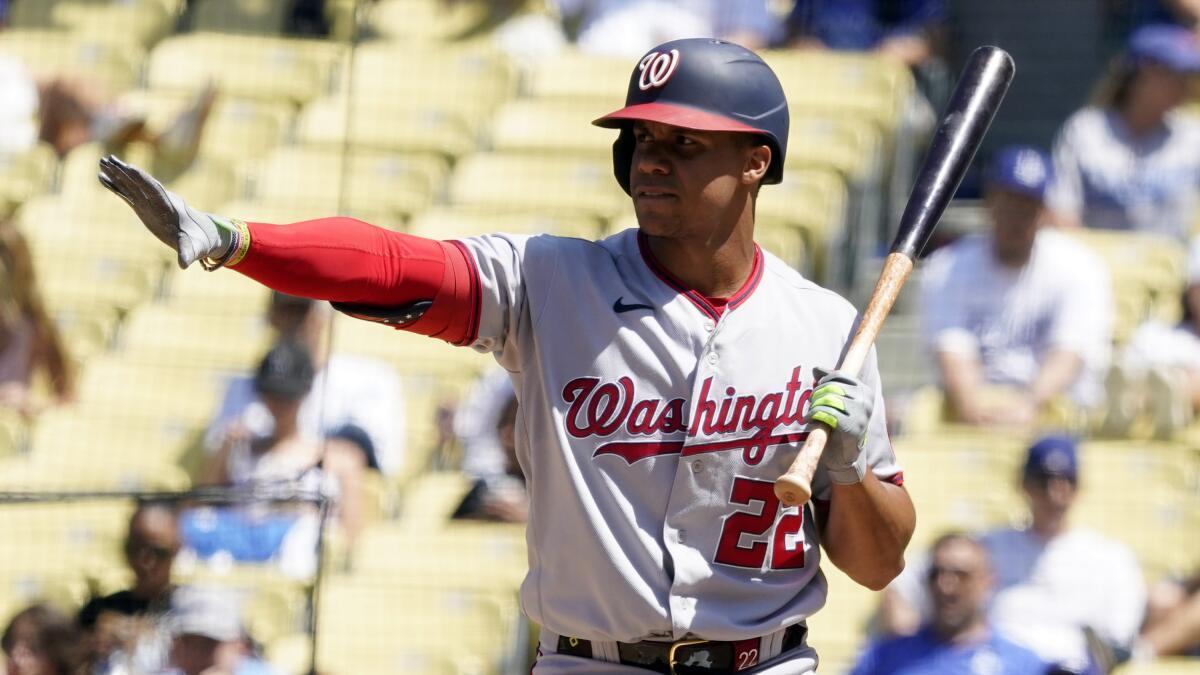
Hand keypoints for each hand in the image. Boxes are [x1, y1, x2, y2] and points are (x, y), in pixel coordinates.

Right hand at [97, 155, 229, 268]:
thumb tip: (184, 264)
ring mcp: (150, 203)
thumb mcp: (193, 249)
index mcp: (170, 207)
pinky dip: (116, 187)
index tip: (129, 167)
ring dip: (118, 175)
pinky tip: (103, 178)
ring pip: (132, 186)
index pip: (155, 190)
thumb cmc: (199, 242)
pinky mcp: (144, 208)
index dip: (142, 179)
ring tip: (102, 162)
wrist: (202, 235)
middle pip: (141, 183)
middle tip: (108, 160)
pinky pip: (128, 195)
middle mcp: (159, 201)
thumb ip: (187, 253)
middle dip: (125, 172)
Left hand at [808, 369, 872, 484]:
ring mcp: (861, 414)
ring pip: (828, 399)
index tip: (817, 390)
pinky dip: (814, 414)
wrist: (845, 456)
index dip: (823, 381)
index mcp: (864, 391)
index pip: (839, 375)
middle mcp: (866, 401)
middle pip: (832, 386)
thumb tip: (815, 368)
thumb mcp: (837, 402)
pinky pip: (827, 413)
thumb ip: (829, 383)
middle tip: (811, 403)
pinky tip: (810, 420)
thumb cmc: (840, 425)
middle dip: (817, 393)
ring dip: (814, 405)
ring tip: (811, 412)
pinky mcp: (851, 427)